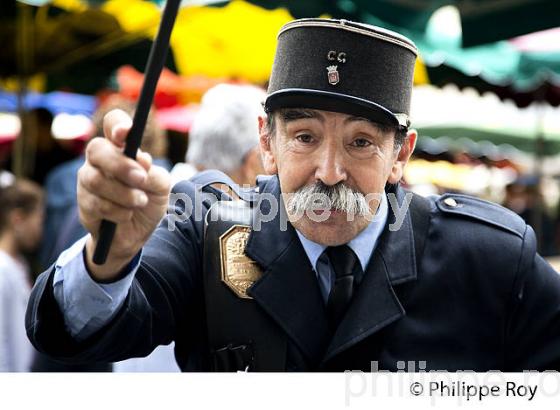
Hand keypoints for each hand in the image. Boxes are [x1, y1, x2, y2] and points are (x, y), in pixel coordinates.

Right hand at [77, 109, 170, 280]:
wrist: (137, 234)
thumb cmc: (149, 201)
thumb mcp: (161, 187)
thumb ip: (154, 173)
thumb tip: (141, 160)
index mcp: (121, 148)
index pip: (113, 124)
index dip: (117, 124)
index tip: (127, 132)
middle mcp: (100, 160)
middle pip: (97, 149)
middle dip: (121, 165)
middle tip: (142, 179)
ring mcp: (88, 180)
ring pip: (96, 180)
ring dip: (124, 193)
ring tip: (140, 201)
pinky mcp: (84, 203)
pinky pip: (96, 204)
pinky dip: (118, 211)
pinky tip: (127, 215)